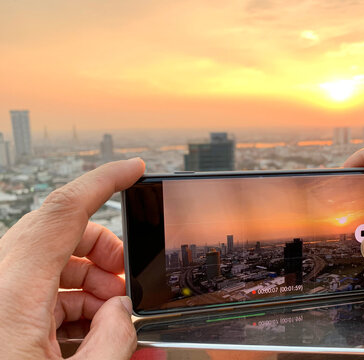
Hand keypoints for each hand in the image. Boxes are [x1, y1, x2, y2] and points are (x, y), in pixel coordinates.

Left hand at [0, 158, 144, 358]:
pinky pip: (39, 293)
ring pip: (51, 264)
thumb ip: (112, 340)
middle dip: (106, 251)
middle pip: (61, 235)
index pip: (64, 210)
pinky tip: (93, 336)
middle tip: (127, 283)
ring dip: (90, 283)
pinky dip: (71, 307)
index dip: (104, 181)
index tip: (134, 170)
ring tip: (112, 319)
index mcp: (10, 293)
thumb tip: (120, 311)